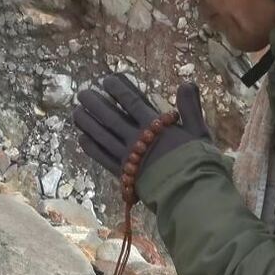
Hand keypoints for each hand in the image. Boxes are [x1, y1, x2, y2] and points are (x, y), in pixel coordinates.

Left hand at [72, 74, 210, 176]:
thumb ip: (190, 107)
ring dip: (88, 123)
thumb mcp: (198, 132)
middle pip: (111, 118)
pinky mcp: (124, 175)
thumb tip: (187, 83)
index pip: (132, 102)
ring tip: (76, 112)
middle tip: (83, 94)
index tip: (106, 80)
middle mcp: (137, 139)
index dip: (118, 89)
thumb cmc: (198, 163)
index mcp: (155, 127)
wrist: (191, 195)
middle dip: (96, 104)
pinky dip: (92, 149)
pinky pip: (103, 159)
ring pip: (103, 136)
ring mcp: (128, 158)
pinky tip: (82, 139)